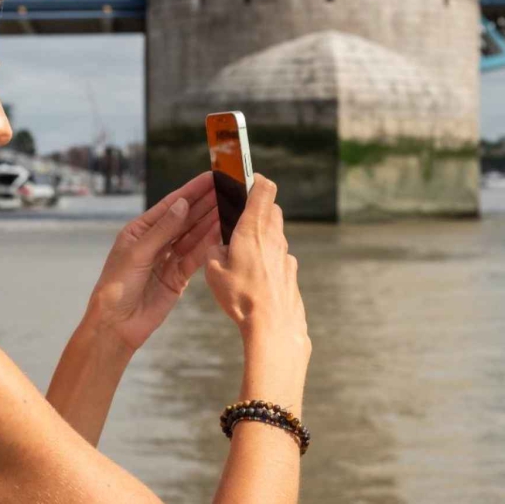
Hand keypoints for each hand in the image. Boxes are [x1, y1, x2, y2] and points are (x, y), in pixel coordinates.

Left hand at [84, 172, 220, 351]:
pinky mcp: (178, 277)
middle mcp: (156, 242)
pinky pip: (195, 257)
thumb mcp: (138, 253)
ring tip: (230, 207)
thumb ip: (163, 230)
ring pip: (193, 236)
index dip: (191, 191)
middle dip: (205, 203)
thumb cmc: (116, 287)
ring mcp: (168, 259)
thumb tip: (182, 204)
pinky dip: (208, 245)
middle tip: (227, 189)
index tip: (210, 177)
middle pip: (185, 218)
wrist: (117, 325)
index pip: (170, 205)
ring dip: (210, 222)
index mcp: (140, 230)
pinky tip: (221, 232)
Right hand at [203, 176, 310, 413]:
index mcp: (252, 229)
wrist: (273, 327)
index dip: (256, 179)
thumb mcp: (213, 272)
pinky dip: (269, 257)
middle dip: (257, 208)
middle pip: (271, 209)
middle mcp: (273, 236)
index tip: (247, 178)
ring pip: (276, 233)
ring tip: (244, 251)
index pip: (263, 189)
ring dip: (263, 234)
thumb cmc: (241, 297)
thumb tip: (218, 246)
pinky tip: (256, 275)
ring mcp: (285, 254)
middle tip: (239, 217)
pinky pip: (279, 256)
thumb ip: (213, 251)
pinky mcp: (291, 272)